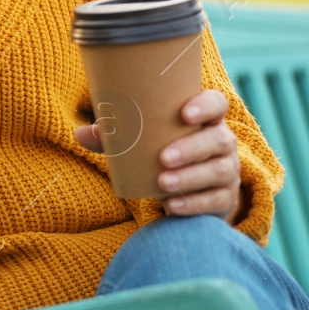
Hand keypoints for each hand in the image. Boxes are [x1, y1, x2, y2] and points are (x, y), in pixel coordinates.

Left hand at [74, 88, 241, 223]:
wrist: (186, 188)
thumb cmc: (158, 152)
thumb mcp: (139, 142)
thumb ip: (113, 136)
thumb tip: (81, 133)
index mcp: (203, 119)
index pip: (217, 104)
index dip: (205, 105)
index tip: (184, 114)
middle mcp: (221, 141)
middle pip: (218, 140)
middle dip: (191, 148)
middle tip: (162, 158)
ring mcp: (228, 169)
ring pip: (219, 171)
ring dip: (190, 177)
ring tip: (162, 183)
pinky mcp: (225, 196)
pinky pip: (216, 200)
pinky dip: (193, 204)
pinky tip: (171, 205)